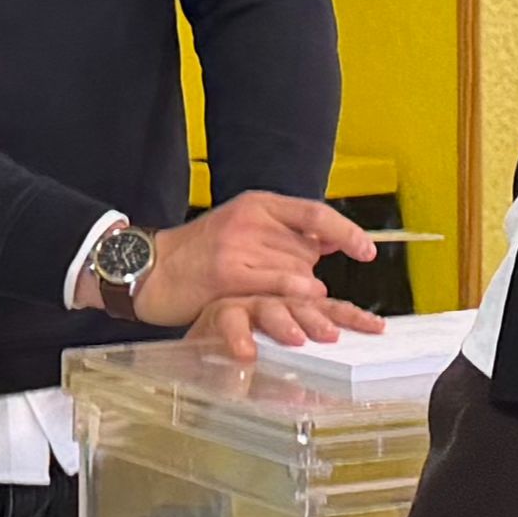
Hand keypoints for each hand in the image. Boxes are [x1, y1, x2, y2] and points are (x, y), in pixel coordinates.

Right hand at [126, 192, 378, 327]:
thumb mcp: (242, 228)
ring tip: (292, 309)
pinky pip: (275, 286)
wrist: (151, 268)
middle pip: (308, 251)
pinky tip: (294, 312)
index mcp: (258, 204)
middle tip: (293, 293)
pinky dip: (291, 300)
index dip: (346, 232)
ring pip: (296, 272)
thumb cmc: (198, 254)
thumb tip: (331, 241)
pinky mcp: (228, 271)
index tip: (367, 252)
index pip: (314, 214)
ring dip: (301, 295)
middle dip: (307, 275)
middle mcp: (251, 218)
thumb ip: (283, 233)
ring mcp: (239, 243)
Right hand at [187, 289, 391, 362]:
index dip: (352, 318)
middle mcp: (275, 303)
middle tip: (331, 335)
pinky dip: (238, 338)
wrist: (196, 354)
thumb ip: (300, 372)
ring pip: (269, 308)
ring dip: (283, 323)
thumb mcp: (277, 365)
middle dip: (317, 319)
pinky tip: (246, 353)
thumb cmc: (242, 358)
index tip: (376, 328)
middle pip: (301, 305)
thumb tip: (325, 396)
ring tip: (295, 339)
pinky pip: (230, 323)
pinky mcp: (219, 314)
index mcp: (295, 309)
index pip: (329, 310)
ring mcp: (247, 305)